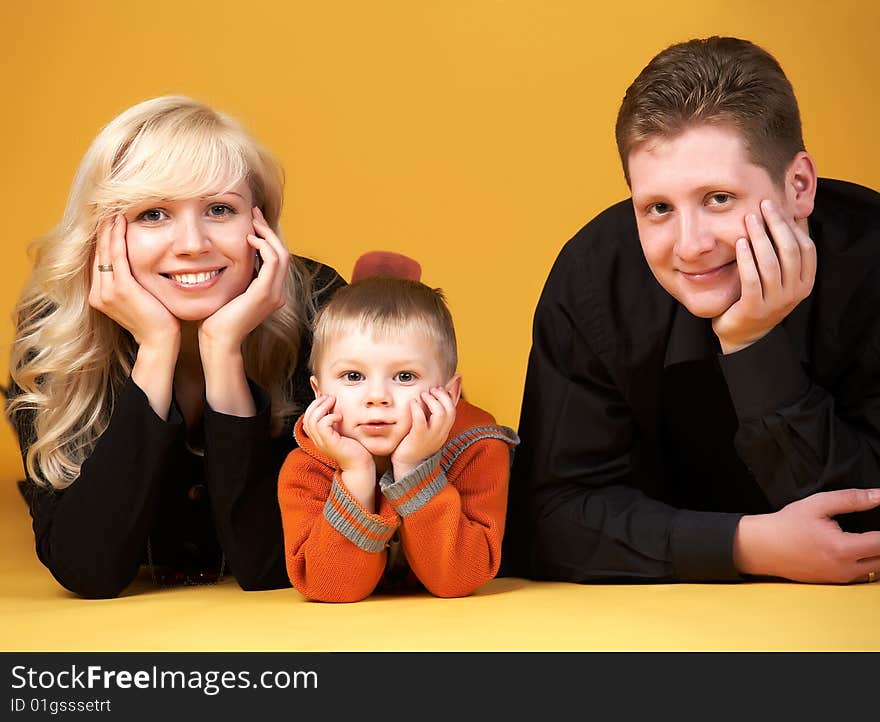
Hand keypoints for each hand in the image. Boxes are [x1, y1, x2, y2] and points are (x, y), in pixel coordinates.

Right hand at [88, 215, 179, 348]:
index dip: (103, 239)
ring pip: (106, 251)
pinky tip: (122, 221)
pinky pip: (118, 256)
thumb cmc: (156, 322)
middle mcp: (98, 293)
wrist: (159, 343)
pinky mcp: (121, 289)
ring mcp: (107, 291)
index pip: (99, 260)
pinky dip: (119, 237)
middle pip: (98, 253)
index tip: (109, 220)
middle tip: (108, 207)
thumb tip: (136, 269)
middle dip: (103, 230)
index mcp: (99, 295)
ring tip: (113, 209)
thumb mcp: (139, 300)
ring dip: (109, 228)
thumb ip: (131, 284)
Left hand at [198, 207, 289, 353]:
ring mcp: (274, 294)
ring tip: (253, 222)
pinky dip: (263, 246)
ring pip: (281, 255)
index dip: (268, 238)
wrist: (218, 340)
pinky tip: (249, 238)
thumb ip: (238, 278)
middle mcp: (278, 294)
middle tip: (255, 214)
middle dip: (269, 231)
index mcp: (271, 293)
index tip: (254, 222)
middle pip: (283, 253)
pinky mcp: (265, 294)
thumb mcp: (231, 292)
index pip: (277, 259)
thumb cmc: (217, 319)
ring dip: (267, 235)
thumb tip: (230, 258)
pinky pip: (272, 262)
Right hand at [303, 394, 376, 509]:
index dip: (314, 406)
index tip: (327, 399)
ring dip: (323, 407)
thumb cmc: (355, 448)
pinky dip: (330, 417)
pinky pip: (322, 425)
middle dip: (317, 403)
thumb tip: (335, 405)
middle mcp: (317, 440)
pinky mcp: (330, 443)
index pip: (307, 418)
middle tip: (330, 398)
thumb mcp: (342, 432)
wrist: (360, 465)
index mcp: (319, 437)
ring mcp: (322, 442)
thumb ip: (336, 422)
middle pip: (307, 417)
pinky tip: (340, 417)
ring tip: (333, 403)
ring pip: (312, 420)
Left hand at [391, 387, 456, 477]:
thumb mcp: (428, 429)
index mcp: (444, 431)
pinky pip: (421, 421)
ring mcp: (431, 437)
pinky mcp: (418, 439)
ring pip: (441, 414)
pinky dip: (418, 408)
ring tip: (422, 395)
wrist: (407, 466)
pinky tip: (412, 402)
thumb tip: (434, 398)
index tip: (437, 390)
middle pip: (450, 411)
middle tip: (430, 391)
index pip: (453, 411)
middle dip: (441, 396)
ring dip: (432, 401)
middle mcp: (440, 434)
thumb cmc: (415, 444)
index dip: (446, 397)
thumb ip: (431, 415)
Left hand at [712, 199, 815, 353]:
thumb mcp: (777, 276)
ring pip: (771, 263)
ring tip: (749, 218)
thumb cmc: (758, 297)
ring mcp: (776, 302)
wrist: (742, 335)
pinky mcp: (755, 308)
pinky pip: (752, 279)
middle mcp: (795, 293)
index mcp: (805, 282)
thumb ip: (783, 253)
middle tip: (763, 205)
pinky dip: (747, 259)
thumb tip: (789, 216)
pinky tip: (739, 242)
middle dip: (776, 225)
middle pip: (789, 251)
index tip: (776, 206)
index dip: (791, 225)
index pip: (805, 248)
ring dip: (760, 237)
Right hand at [733, 488, 879, 583]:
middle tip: (874, 527)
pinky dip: (865, 560)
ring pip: (875, 569)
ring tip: (868, 536)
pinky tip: (856, 546)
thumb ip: (851, 499)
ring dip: (876, 553)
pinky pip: (861, 573)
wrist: (763, 547)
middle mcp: (845, 568)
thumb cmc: (786, 525)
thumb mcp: (817, 504)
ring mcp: (840, 578)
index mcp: (843, 548)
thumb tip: (878, 496)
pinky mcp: (834, 581)